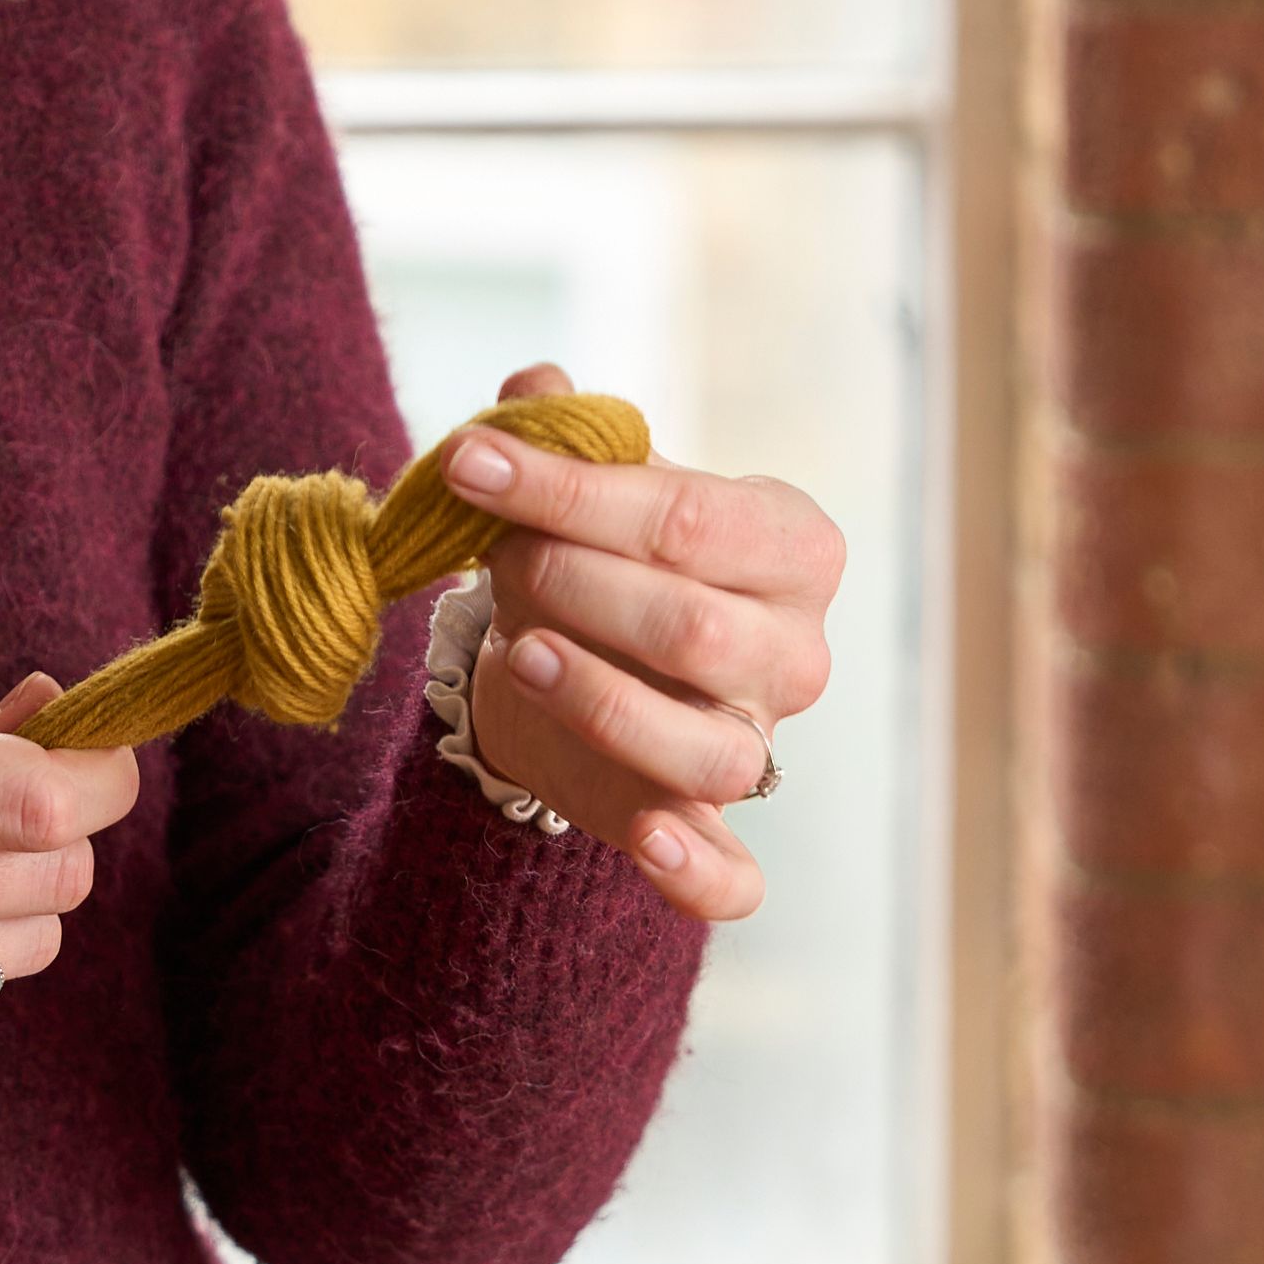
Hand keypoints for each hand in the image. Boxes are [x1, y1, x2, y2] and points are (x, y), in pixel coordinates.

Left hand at [448, 363, 842, 927]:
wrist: (587, 658)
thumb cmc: (608, 554)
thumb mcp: (591, 489)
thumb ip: (565, 437)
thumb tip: (532, 386)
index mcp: (792, 546)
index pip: (690, 518)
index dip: (572, 490)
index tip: (469, 461)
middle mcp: (795, 653)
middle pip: (693, 629)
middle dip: (575, 584)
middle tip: (495, 557)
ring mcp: (758, 745)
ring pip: (706, 748)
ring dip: (603, 701)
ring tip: (520, 651)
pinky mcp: (712, 828)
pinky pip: (734, 877)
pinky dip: (697, 870)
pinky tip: (647, 840)